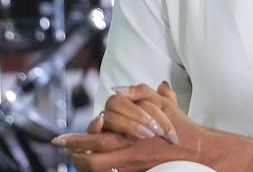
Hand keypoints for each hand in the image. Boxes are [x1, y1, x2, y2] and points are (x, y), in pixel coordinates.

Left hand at [53, 82, 194, 171]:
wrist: (193, 150)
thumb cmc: (179, 126)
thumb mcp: (165, 102)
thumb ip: (141, 91)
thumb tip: (117, 88)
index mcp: (135, 126)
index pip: (104, 124)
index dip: (88, 128)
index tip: (74, 130)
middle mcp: (129, 144)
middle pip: (94, 147)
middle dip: (74, 145)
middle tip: (60, 143)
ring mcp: (130, 160)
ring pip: (97, 164)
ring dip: (80, 159)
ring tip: (70, 155)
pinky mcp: (132, 170)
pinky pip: (107, 171)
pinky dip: (94, 168)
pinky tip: (85, 164)